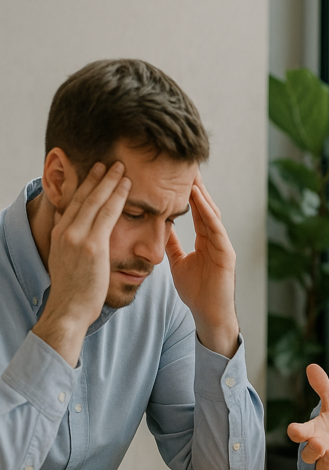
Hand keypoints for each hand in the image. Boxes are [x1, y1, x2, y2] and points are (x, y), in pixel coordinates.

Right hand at [33, 162, 130, 364]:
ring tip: (120, 167)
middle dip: (97, 177)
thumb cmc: (76, 290)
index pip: (74, 203)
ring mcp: (77, 237)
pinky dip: (117, 197)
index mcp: (61, 234)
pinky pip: (107, 214)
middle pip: (83, 197)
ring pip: (96, 201)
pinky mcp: (91, 245)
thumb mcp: (69, 260)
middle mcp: (66, 231)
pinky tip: (126, 185)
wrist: (69, 308)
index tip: (95, 172)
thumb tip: (81, 235)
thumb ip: (75, 244)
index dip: (85, 185)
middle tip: (109, 161)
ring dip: (109, 181)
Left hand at [166, 172, 239, 356]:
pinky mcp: (226, 253)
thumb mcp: (179, 263)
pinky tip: (196, 196)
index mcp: (205, 240)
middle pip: (205, 205)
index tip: (173, 173)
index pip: (195, 210)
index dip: (185, 192)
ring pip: (211, 211)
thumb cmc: (197, 293)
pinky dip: (206, 210)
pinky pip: (215, 227)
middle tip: (183, 161)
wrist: (209, 315)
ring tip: (189, 172)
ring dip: (200, 191)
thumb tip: (163, 228)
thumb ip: (174, 245)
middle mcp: (216, 238)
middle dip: (195, 184)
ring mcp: (222, 244)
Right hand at [287, 364, 328, 469]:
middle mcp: (321, 448)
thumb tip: (311, 366)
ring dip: (327, 461)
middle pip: (309, 455)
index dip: (296, 432)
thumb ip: (323, 387)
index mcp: (314, 432)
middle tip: (318, 442)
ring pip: (325, 466)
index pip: (299, 433)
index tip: (294, 429)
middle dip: (312, 450)